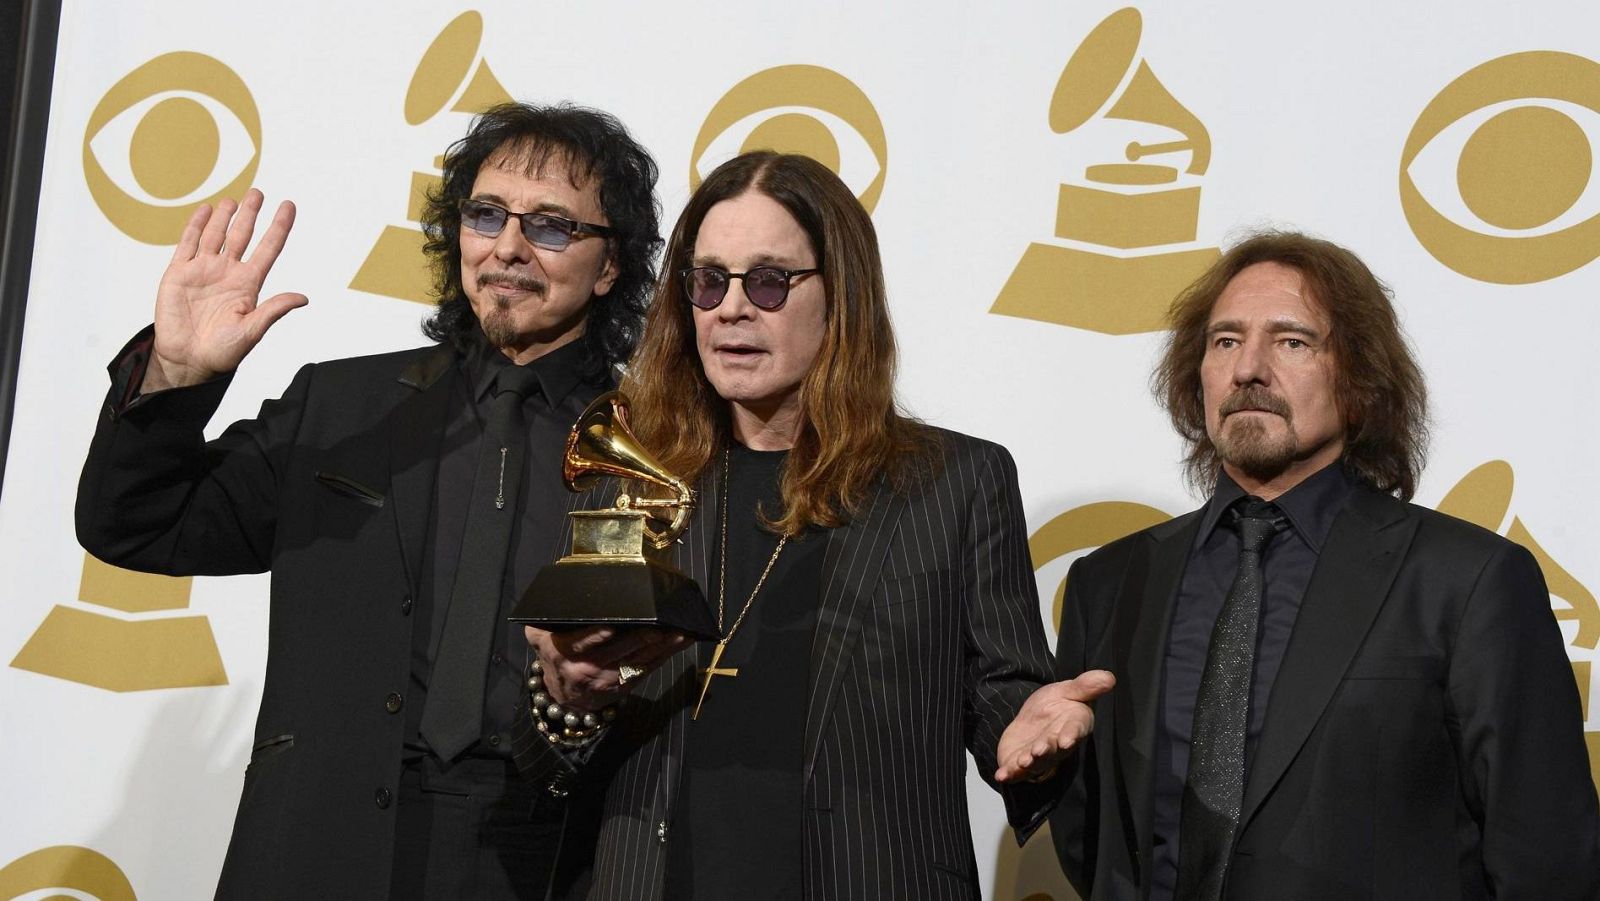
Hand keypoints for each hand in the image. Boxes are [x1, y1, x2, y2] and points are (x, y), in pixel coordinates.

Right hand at [145, 189, 307, 390]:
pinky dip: (196, 226)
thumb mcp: (252, 330)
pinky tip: (205, 210)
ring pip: (216, 235)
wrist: (188, 360)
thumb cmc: (223, 351)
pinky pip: (188, 243)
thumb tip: (303, 298)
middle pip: (242, 235)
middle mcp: (228, 272)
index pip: (268, 248)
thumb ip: (274, 310)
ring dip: (225, 216)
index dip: (279, 227)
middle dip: (250, 214)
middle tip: (258, 192)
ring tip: (234, 200)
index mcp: (248, 284)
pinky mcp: (179, 273)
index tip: (289, 205)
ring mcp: (203, 270)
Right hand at [524, 625, 689, 711]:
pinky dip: (666, 655)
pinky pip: (647, 668)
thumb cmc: (555, 656)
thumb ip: (548, 618)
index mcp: (563, 651)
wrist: (565, 697)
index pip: (581, 643)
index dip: (597, 636)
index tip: (612, 627)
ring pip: (638, 660)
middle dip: (641, 638)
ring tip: (679, 632)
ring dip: (661, 646)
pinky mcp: (624, 684)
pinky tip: (680, 642)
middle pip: (618, 650)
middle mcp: (586, 667)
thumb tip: (563, 588)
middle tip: (660, 625)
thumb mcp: (540, 637)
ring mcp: (607, 678)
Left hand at [994, 669, 1115, 783]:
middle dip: (1046, 750)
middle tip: (1039, 750)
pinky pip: (1016, 772)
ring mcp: (1039, 756)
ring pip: (1036, 762)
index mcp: (1072, 726)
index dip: (1070, 735)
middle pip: (1054, 750)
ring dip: (1030, 763)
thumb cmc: (1055, 706)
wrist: (1034, 718)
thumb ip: (1085, 686)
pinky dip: (1009, 774)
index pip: (1074, 731)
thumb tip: (1109, 677)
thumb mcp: (1067, 690)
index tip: (1066, 740)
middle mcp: (1057, 745)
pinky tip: (1002, 775)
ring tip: (1023, 761)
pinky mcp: (1021, 763)